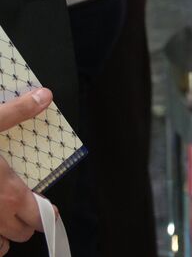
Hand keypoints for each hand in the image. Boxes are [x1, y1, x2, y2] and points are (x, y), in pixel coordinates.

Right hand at [0, 89, 49, 243]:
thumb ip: (17, 112)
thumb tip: (44, 96)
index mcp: (8, 193)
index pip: (39, 216)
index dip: (47, 213)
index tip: (47, 206)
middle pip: (21, 233)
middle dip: (27, 222)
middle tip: (23, 207)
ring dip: (4, 235)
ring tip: (3, 219)